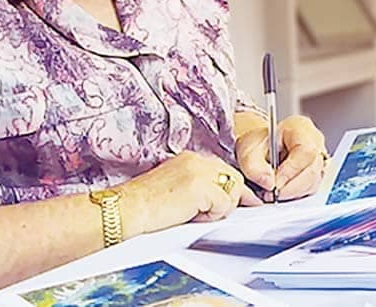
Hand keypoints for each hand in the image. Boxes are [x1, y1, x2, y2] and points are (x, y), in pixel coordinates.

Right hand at [120, 151, 262, 235]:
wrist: (129, 208)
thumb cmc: (146, 204)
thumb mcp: (176, 187)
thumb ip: (199, 186)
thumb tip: (220, 198)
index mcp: (190, 158)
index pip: (222, 169)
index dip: (233, 186)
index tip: (245, 197)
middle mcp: (197, 160)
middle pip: (233, 176)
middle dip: (237, 196)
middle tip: (238, 209)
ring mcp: (200, 172)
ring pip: (232, 191)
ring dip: (220, 208)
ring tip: (196, 214)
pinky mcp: (201, 188)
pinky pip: (224, 205)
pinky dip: (212, 216)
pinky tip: (193, 216)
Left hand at [236, 114, 326, 201]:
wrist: (259, 149)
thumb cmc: (258, 144)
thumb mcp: (248, 150)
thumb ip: (254, 166)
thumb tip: (269, 183)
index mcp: (300, 127)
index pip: (305, 150)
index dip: (290, 170)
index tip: (274, 184)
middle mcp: (314, 142)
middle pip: (311, 170)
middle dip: (289, 187)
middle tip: (270, 194)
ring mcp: (318, 159)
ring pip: (312, 183)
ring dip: (291, 193)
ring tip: (271, 193)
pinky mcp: (316, 175)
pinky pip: (310, 190)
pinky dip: (294, 195)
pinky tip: (280, 191)